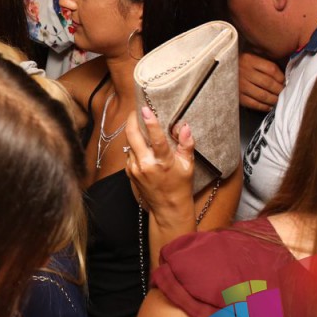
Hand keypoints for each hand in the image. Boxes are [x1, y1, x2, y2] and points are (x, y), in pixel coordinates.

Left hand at [124, 107, 195, 227]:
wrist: (167, 207)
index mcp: (162, 162)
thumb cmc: (180, 185)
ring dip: (133, 132)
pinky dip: (134, 145)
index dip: (150, 122)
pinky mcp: (128, 171)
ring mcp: (134, 168)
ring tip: (140, 124)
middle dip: (132, 119)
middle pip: (133, 135)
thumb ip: (186, 144)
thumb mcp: (188, 165)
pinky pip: (129, 152)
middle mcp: (145, 164)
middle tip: (137, 110)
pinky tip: (142, 145)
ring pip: (129, 143)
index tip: (145, 108)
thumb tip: (184, 126)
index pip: (156, 139)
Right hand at [239, 52, 283, 110]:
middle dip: (279, 90)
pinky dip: (263, 107)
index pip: (271, 69)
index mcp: (249, 59)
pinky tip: (268, 106)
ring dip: (273, 99)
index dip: (281, 77)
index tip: (284, 81)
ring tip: (277, 99)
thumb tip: (283, 77)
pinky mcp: (236, 96)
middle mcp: (244, 71)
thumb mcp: (251, 57)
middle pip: (268, 83)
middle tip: (283, 92)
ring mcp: (239, 85)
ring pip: (262, 95)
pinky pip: (253, 104)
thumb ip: (265, 63)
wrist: (220, 69)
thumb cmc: (240, 64)